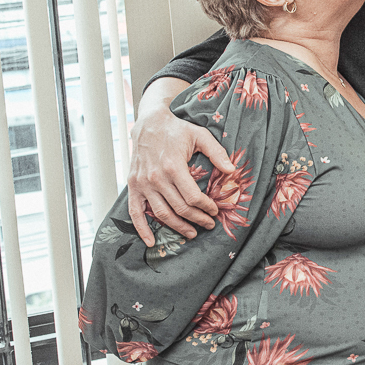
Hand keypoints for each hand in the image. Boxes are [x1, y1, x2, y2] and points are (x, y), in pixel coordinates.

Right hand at [127, 104, 234, 246]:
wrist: (148, 123)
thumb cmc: (176, 129)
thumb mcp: (200, 135)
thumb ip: (216, 152)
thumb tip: (231, 170)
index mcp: (173, 166)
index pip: (193, 198)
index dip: (206, 208)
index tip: (215, 211)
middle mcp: (156, 178)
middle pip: (179, 208)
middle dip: (197, 219)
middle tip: (208, 225)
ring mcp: (142, 184)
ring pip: (161, 214)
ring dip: (177, 227)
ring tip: (191, 233)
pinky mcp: (133, 186)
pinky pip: (135, 212)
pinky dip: (141, 229)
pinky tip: (150, 241)